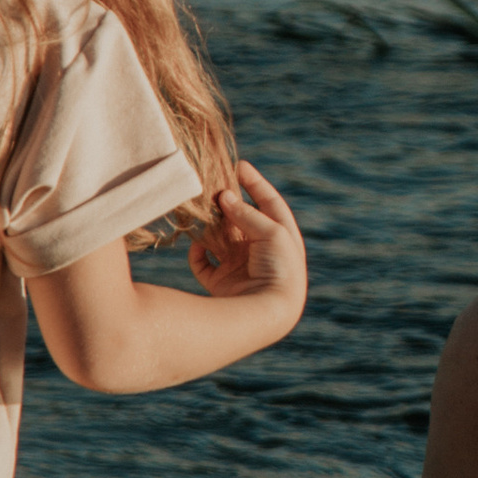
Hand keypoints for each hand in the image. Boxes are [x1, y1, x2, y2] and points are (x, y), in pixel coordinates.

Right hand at [189, 161, 307, 325]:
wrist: (270, 312)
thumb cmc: (280, 269)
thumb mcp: (271, 232)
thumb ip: (247, 213)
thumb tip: (225, 196)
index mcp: (280, 236)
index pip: (268, 202)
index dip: (255, 183)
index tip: (239, 164)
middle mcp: (259, 250)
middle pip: (239, 219)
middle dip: (225, 203)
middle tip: (210, 185)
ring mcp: (239, 266)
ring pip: (218, 238)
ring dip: (208, 225)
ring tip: (197, 210)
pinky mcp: (221, 282)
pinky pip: (203, 263)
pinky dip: (197, 253)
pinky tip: (197, 245)